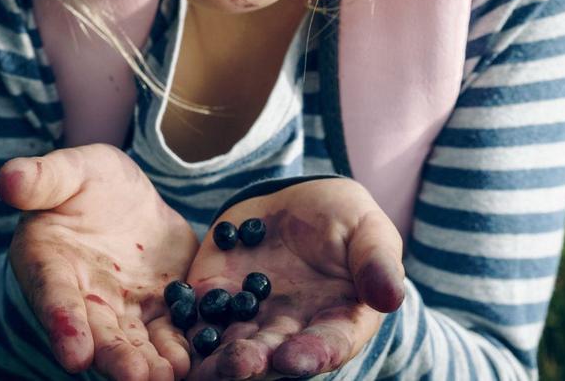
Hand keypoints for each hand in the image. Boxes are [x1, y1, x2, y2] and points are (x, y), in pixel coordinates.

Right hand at [0, 143, 199, 380]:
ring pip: (132, 342)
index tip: (74, 355)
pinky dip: (178, 348)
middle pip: (96, 332)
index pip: (53, 297)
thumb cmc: (88, 181)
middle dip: (114, 357)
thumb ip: (43, 178)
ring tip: (166, 377)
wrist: (129, 196)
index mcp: (49, 263)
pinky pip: (167, 333)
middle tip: (133, 377)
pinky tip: (192, 362)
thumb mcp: (71, 168)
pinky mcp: (157, 309)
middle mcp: (82, 297)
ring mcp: (121, 308)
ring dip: (147, 363)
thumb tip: (8, 179)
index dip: (63, 324)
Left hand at [183, 178, 404, 379]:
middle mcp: (292, 330)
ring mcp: (252, 316)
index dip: (313, 354)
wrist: (296, 201)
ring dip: (219, 358)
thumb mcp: (368, 229)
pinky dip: (185, 328)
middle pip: (275, 355)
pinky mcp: (215, 296)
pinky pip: (197, 317)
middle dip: (258, 362)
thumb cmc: (344, 219)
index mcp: (337, 320)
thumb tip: (391, 296)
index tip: (295, 360)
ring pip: (232, 346)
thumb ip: (377, 261)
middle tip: (243, 364)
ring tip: (207, 363)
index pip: (328, 345)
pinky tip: (172, 336)